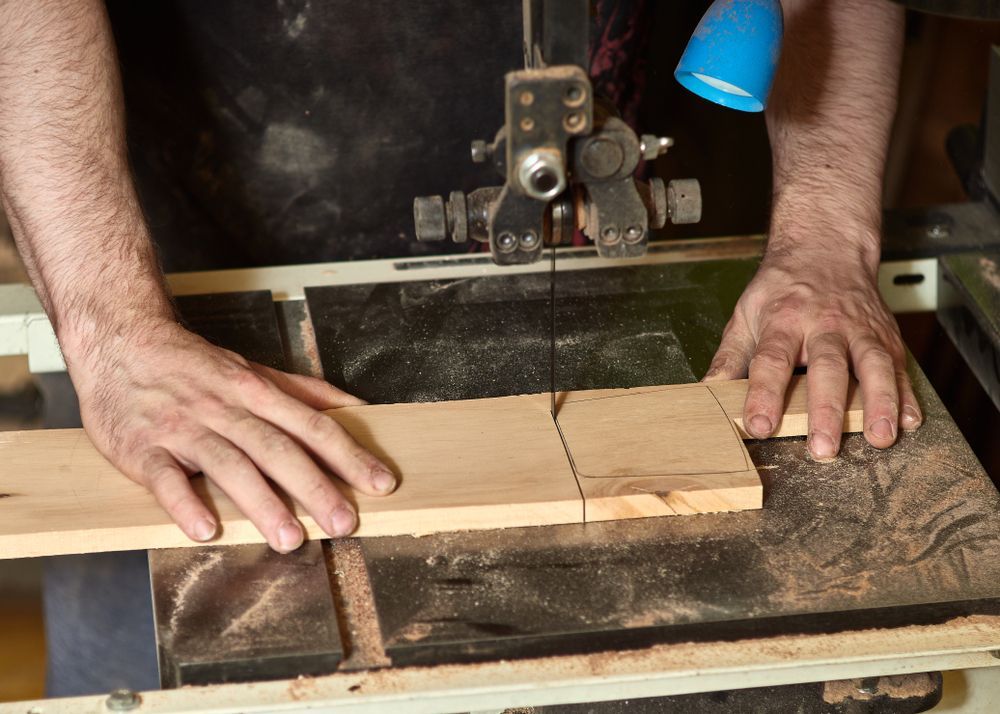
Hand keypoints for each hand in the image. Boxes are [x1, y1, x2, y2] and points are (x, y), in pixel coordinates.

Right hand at [68, 320, 395, 551]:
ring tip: (291, 537)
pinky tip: (205, 529)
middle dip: (315, 487)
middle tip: (344, 521)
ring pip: (230, 465)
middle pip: (278, 449)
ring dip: (262, 503)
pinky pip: (165, 479)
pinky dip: (185, 504)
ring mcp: (184, 429)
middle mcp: (226, 410)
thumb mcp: (254, 371)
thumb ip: (307, 392)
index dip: (349, 455)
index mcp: (257, 392)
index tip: (381, 482)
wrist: (120, 340)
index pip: (313, 425)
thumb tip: (359, 408)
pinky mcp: (143, 448)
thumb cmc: (195, 365)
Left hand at [703, 249, 921, 459]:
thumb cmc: (782, 287)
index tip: (759, 425)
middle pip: (827, 367)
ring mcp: (859, 329)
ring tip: (878, 437)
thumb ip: (730, 356)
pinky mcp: (885, 336)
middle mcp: (825, 324)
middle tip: (823, 448)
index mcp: (784, 320)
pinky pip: (898, 366)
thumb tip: (706, 391)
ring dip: (878, 403)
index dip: (763, 394)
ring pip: (872, 365)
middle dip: (826, 410)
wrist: (825, 247)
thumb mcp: (746, 313)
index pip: (771, 360)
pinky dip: (906, 394)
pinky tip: (909, 420)